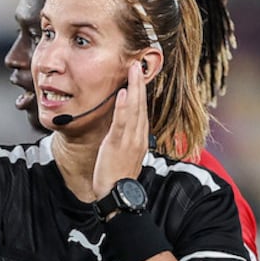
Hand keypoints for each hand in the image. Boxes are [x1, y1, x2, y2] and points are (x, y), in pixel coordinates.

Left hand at [92, 61, 148, 196]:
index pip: (141, 110)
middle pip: (141, 105)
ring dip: (134, 88)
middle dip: (139, 84)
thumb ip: (125, 141)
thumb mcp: (124, 156)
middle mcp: (138, 136)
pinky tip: (123, 93)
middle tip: (138, 64)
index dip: (140, 92)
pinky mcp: (118, 144)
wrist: (118, 196)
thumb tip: (122, 131)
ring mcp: (130, 140)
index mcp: (140, 138)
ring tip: (132, 70)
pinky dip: (123, 107)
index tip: (138, 76)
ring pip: (134, 109)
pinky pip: (122, 122)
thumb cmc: (117, 178)